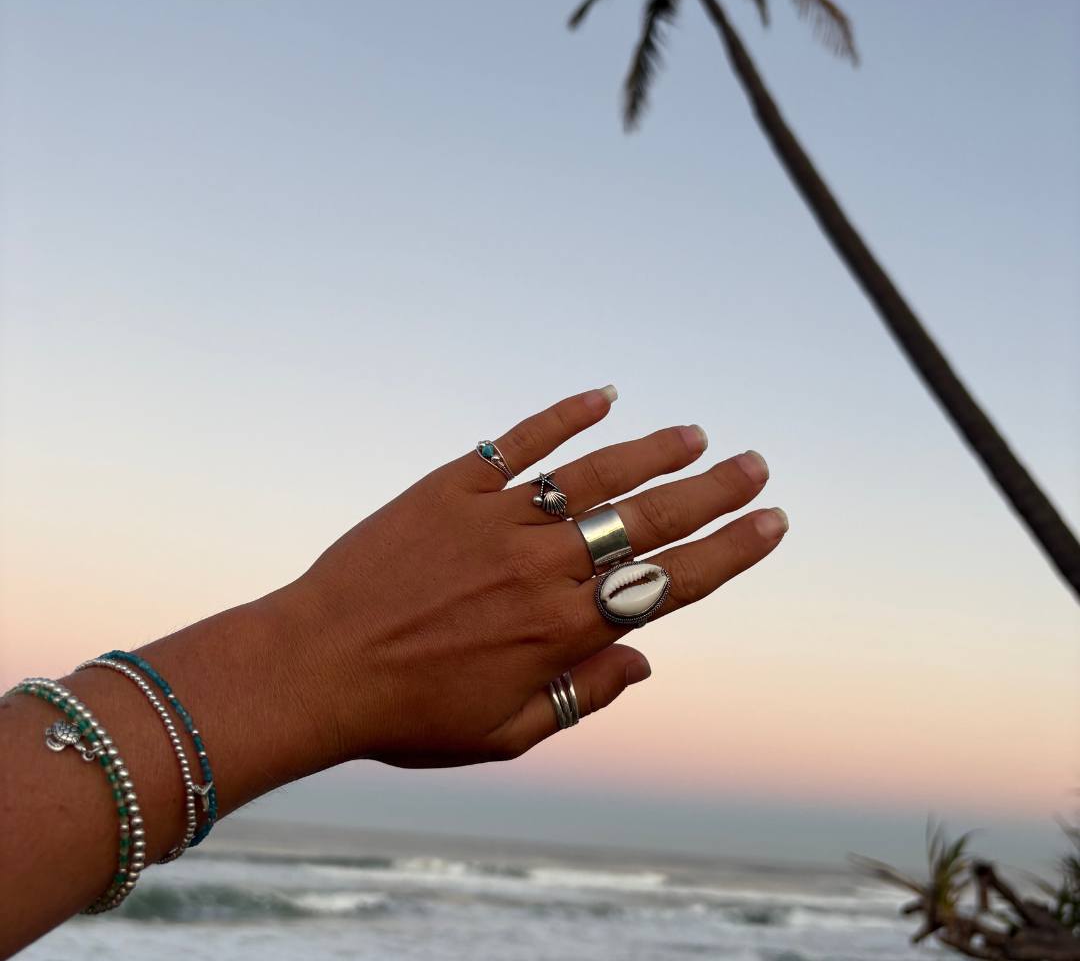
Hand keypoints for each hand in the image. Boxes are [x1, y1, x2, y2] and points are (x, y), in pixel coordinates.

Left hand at [299, 387, 785, 768]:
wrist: (314, 666)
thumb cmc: (408, 713)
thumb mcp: (507, 734)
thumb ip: (585, 696)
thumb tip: (645, 661)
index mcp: (564, 629)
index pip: (673, 582)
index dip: (732, 550)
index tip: (773, 522)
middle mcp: (543, 566)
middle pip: (650, 519)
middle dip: (714, 491)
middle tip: (756, 464)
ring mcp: (497, 519)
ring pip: (595, 474)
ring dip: (653, 451)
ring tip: (697, 433)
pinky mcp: (451, 487)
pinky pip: (519, 443)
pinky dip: (563, 416)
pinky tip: (604, 395)